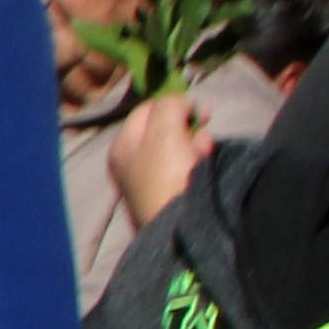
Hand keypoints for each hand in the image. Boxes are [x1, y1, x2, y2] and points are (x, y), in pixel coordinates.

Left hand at [105, 91, 210, 227]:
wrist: (181, 224)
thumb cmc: (167, 173)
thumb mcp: (163, 129)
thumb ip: (168, 106)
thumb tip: (180, 103)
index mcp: (121, 146)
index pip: (147, 110)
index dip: (173, 104)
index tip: (197, 109)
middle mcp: (133, 163)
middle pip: (167, 129)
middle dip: (190, 128)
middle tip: (203, 133)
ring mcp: (152, 181)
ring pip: (182, 148)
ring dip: (198, 144)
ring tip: (204, 154)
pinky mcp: (172, 194)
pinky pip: (189, 168)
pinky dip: (200, 163)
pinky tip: (206, 168)